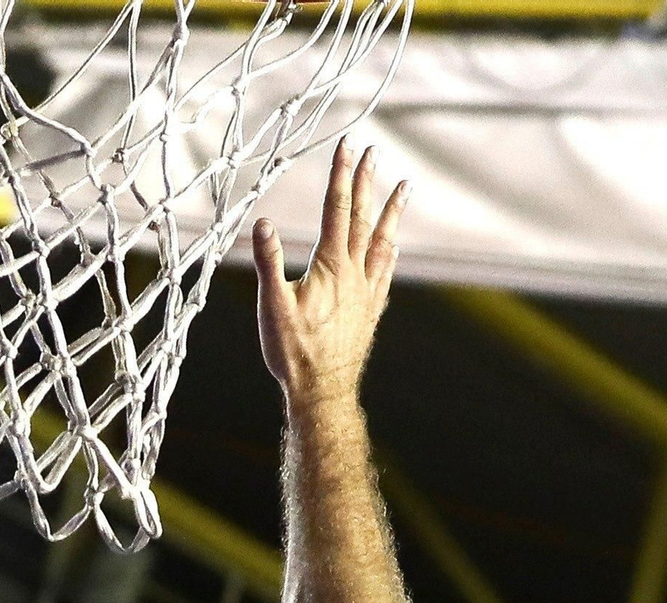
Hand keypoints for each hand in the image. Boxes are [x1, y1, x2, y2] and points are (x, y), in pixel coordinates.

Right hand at [253, 140, 407, 410]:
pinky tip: (394, 248)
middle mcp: (355, 273)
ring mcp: (367, 292)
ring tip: (404, 188)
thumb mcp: (272, 306)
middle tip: (374, 153)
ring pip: (383, 242)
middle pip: (363, 218)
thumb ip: (268, 263)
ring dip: (391, 212)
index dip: (340, 175)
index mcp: (331, 266)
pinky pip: (385, 274)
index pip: (336, 209)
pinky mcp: (370, 312)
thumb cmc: (293, 352)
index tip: (347, 146)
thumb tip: (262, 224)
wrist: (322, 392)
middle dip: (367, 182)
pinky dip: (390, 254)